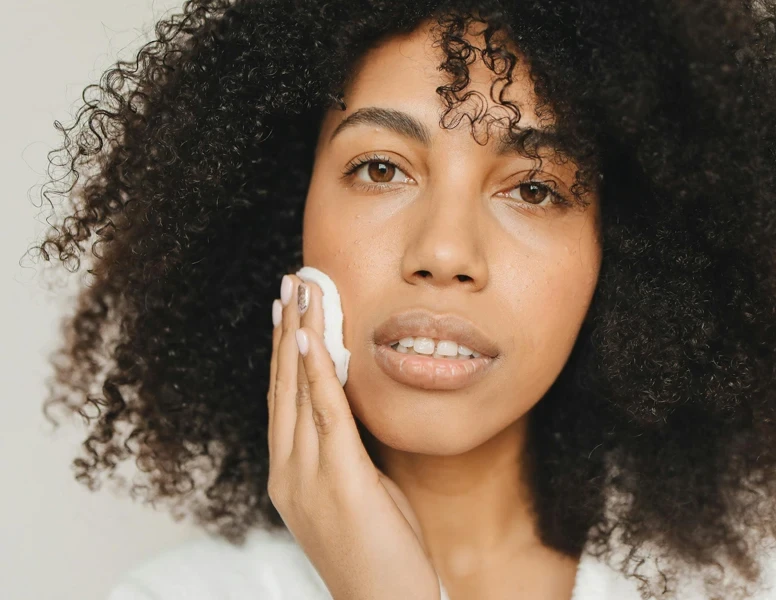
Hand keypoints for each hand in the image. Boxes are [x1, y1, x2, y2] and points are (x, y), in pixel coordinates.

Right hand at [267, 274, 441, 599]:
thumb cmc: (382, 557)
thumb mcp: (361, 495)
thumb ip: (350, 454)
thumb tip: (354, 413)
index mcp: (290, 478)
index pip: (283, 402)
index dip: (284, 354)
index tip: (286, 313)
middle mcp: (289, 473)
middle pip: (283, 386)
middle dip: (287, 331)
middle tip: (290, 284)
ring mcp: (308, 478)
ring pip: (298, 390)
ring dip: (300, 335)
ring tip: (300, 291)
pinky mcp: (339, 481)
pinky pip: (326, 413)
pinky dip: (317, 370)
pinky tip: (315, 336)